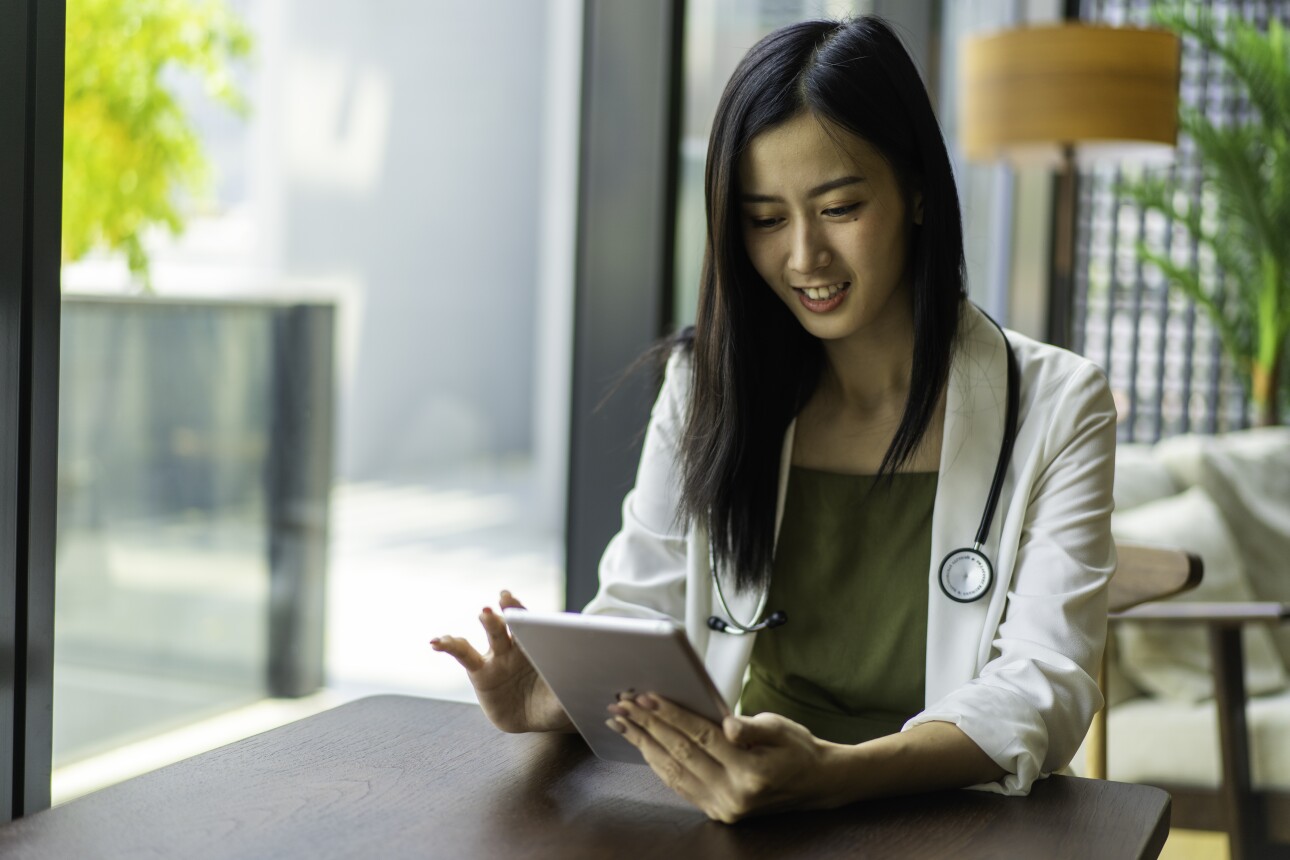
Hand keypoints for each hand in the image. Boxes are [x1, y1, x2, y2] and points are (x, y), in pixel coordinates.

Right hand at [431, 591, 572, 732]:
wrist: (540, 713)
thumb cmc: (558, 696)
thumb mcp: (568, 695)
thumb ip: (571, 689)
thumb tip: (590, 685)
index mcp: (541, 644)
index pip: (534, 624)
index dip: (527, 614)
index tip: (519, 602)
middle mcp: (518, 645)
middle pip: (513, 625)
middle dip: (507, 613)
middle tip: (501, 603)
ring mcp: (497, 656)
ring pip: (490, 636)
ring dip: (485, 623)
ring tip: (482, 615)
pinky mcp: (480, 672)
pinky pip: (463, 655)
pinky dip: (448, 645)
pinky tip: (436, 641)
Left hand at [607, 694, 833, 822]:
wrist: (816, 783)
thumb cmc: (797, 748)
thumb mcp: (780, 727)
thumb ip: (750, 726)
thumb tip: (725, 725)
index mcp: (751, 772)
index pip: (700, 737)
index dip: (671, 715)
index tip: (646, 696)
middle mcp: (734, 796)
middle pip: (680, 754)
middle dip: (648, 726)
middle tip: (622, 705)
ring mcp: (724, 808)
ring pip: (673, 772)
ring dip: (644, 744)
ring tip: (623, 723)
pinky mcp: (717, 811)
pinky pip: (680, 785)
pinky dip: (658, 763)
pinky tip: (643, 745)